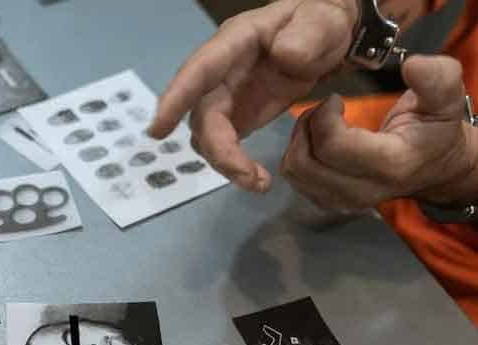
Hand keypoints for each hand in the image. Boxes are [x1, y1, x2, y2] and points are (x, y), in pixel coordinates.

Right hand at [148, 0, 358, 191]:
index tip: (157, 131)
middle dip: (219, 150)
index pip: (199, 70)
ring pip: (208, 136)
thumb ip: (306, 36)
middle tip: (249, 179)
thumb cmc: (320, 20)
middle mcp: (220, 73)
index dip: (175, 99)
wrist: (328, 36)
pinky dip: (235, 166)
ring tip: (259, 184)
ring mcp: (225, 97)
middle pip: (202, 115)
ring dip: (226, 164)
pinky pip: (223, 146)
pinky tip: (258, 179)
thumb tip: (285, 56)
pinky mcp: (237, 117)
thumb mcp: (321, 19)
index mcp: (235, 43)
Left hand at [280, 55, 475, 210]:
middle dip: (307, 126)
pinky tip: (318, 139)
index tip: (335, 99)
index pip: (332, 145)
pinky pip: (294, 178)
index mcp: (390, 165)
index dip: (324, 116)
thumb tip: (412, 65)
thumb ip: (435, 78)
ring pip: (294, 171)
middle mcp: (362, 190)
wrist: (433, 168)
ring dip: (299, 139)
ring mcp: (342, 201)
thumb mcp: (446, 99)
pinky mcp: (327, 202)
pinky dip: (298, 153)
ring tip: (320, 122)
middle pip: (305, 161)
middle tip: (324, 109)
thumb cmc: (435, 129)